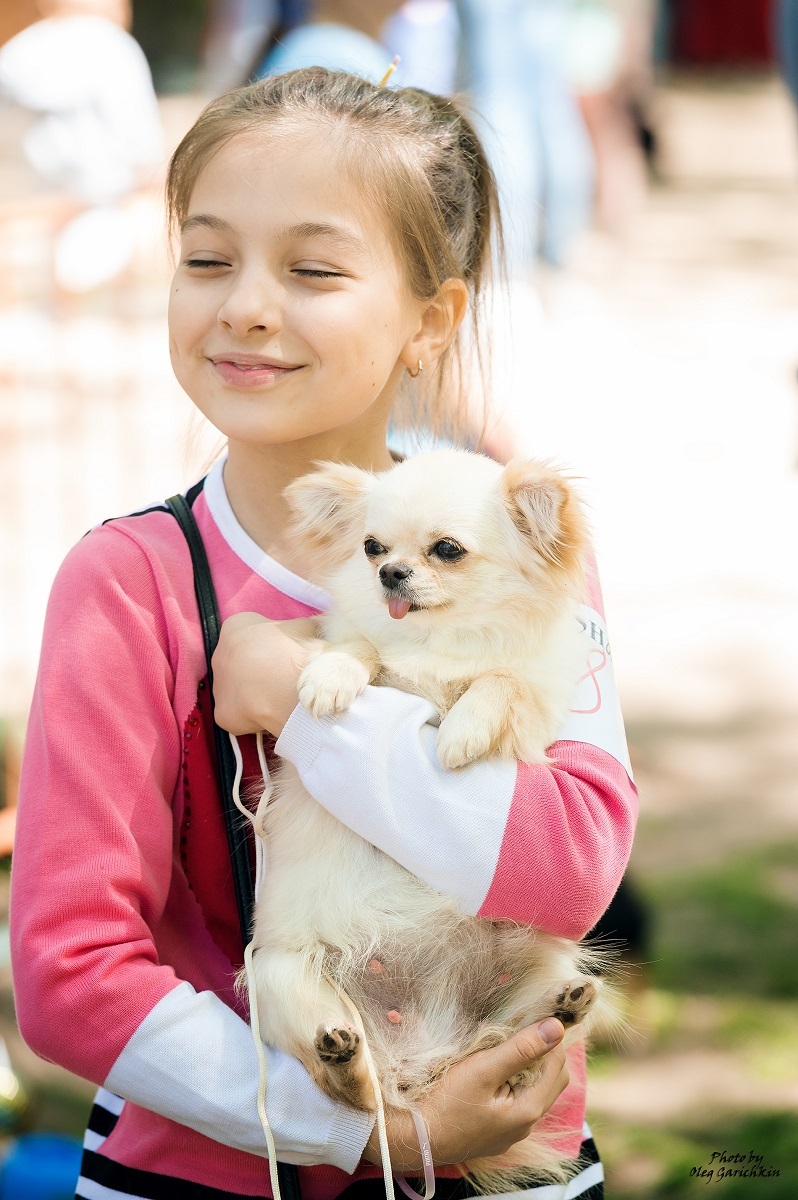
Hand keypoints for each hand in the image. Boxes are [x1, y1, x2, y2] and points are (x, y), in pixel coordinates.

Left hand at [211, 613, 320, 735]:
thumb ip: (302, 626)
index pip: (249, 633)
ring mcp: (219, 686)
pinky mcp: (223, 713)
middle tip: (282, 676)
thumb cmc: (296, 653)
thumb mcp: (305, 628)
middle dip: (259, 668)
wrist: (292, 689)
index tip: (284, 653)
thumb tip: (312, 628)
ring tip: (278, 696)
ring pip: (238, 689)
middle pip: (240, 662)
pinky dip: (253, 716)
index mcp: (235, 627)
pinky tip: (271, 713)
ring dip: (254, 692)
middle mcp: (219, 654)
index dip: (270, 644)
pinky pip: (238, 714)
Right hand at [363, 1019, 567, 1169]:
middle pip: (553, 1079)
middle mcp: (527, 1124)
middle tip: (524, 1029)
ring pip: (537, 1091)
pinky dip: (518, 1081)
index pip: (557, 1064)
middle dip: (546, 1052)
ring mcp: (512, 1131)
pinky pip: (520, 1102)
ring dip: (532, 1067)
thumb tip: (557, 1027)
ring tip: (510, 1046)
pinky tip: (499, 1070)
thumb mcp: (483, 1069)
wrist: (417, 1139)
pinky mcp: (498, 1132)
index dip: (551, 1038)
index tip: (536, 1016)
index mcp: (529, 1108)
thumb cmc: (447, 1102)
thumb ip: (521, 1049)